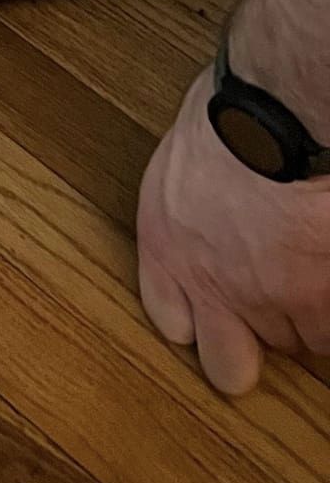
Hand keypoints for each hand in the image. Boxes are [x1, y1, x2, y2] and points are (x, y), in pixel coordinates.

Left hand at [137, 71, 329, 393]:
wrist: (271, 127)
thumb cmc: (229, 116)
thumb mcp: (186, 155)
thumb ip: (193, 202)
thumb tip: (211, 198)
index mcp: (169, 247)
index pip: (170, 320)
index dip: (195, 317)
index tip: (212, 307)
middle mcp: (214, 288)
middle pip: (229, 365)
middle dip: (248, 347)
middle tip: (272, 306)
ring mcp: (271, 304)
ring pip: (297, 340)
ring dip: (308, 310)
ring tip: (311, 253)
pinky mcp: (318, 305)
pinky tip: (325, 254)